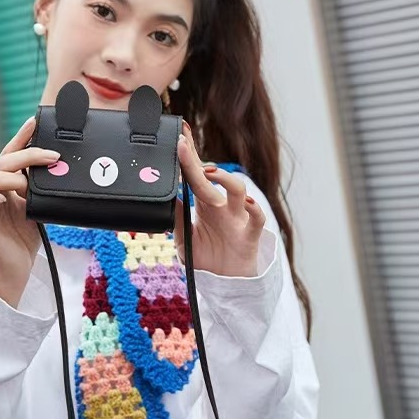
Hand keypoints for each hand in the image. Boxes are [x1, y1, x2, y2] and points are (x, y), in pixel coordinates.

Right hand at [0, 117, 60, 306]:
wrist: (16, 269)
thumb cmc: (25, 238)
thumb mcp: (38, 207)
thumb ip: (42, 189)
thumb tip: (62, 169)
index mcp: (6, 184)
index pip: (13, 154)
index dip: (23, 137)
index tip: (35, 120)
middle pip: (4, 161)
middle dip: (28, 154)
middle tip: (52, 156)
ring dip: (14, 176)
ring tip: (29, 185)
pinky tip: (4, 198)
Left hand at [173, 121, 265, 276]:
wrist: (226, 285)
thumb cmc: (206, 258)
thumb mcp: (183, 237)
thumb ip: (175, 215)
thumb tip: (162, 194)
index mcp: (204, 204)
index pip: (195, 174)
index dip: (188, 154)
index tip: (178, 133)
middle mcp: (221, 206)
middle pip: (211, 176)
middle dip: (197, 160)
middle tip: (182, 143)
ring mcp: (237, 217)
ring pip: (237, 189)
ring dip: (225, 179)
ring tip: (210, 172)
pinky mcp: (249, 234)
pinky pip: (256, 218)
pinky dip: (254, 208)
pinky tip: (246, 202)